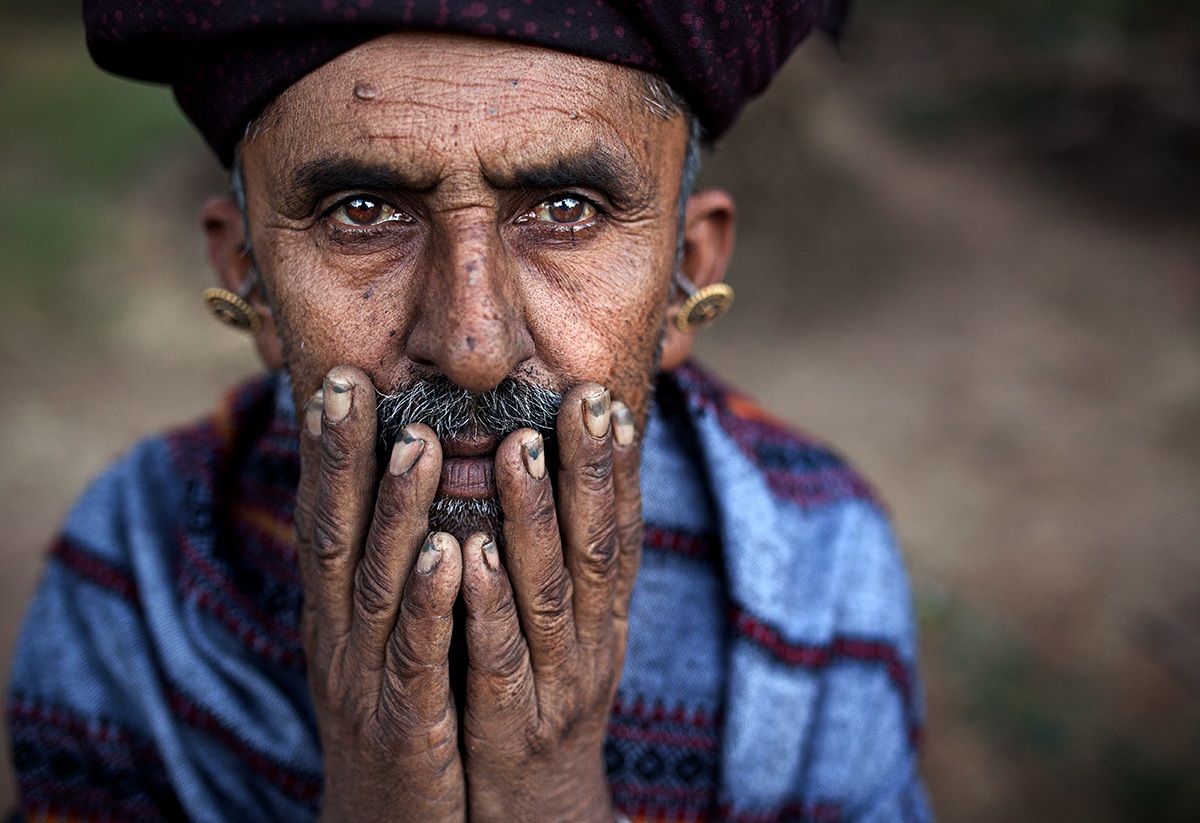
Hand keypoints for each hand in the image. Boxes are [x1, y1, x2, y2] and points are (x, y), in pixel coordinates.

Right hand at [294, 366, 464, 822]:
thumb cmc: (398, 714)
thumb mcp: (381, 639)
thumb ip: (388, 570)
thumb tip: (407, 488)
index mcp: (338, 614)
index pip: (326, 517)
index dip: (328, 450)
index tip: (341, 378)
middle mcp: (340, 638)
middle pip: (336, 537)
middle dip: (342, 460)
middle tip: (353, 385)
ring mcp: (368, 682)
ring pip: (379, 587)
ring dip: (397, 514)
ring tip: (419, 445)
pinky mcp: (406, 725)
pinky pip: (419, 659)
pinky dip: (430, 606)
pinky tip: (451, 556)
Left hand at [459, 384, 643, 822]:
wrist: (537, 821)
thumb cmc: (546, 709)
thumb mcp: (573, 638)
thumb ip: (568, 567)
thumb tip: (565, 482)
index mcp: (605, 620)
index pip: (621, 532)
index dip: (618, 467)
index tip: (606, 399)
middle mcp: (592, 646)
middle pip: (597, 549)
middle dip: (590, 472)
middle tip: (581, 400)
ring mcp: (554, 686)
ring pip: (550, 594)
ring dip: (535, 520)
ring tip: (516, 450)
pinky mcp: (508, 726)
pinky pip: (498, 659)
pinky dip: (488, 604)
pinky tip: (469, 551)